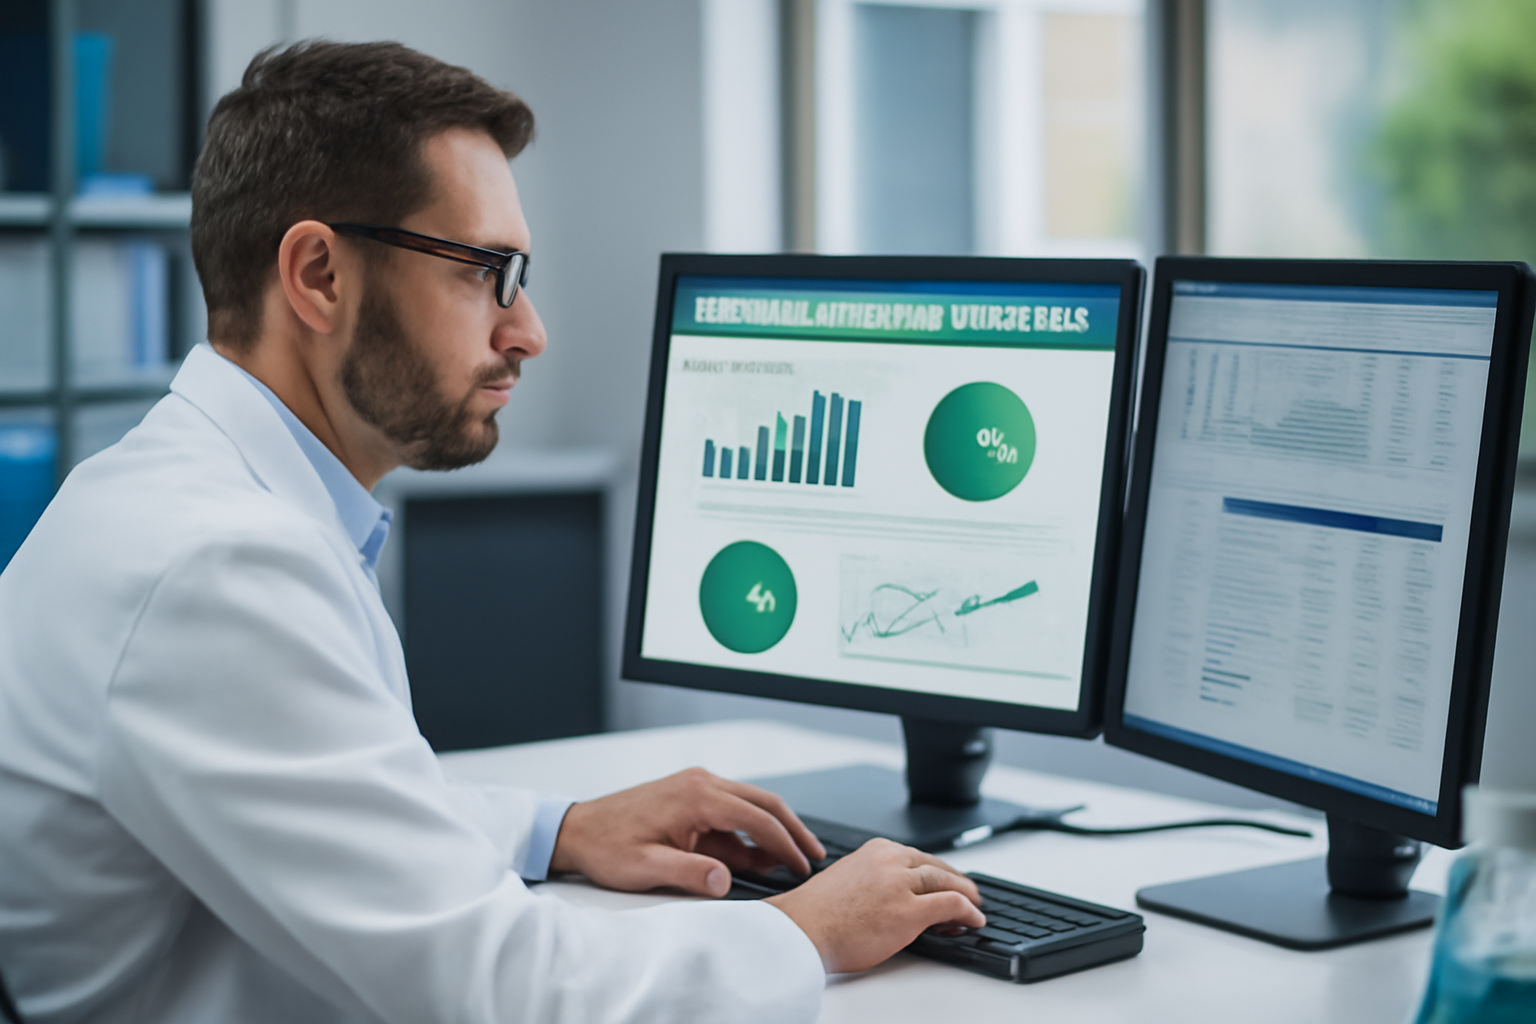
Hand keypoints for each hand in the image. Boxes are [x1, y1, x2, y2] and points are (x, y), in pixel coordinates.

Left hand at [548, 767, 825, 896]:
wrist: (577, 830)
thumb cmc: (606, 846)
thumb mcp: (646, 868)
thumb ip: (689, 872)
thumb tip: (725, 880)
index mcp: (695, 796)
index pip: (757, 818)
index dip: (785, 844)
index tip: (802, 866)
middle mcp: (700, 783)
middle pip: (763, 802)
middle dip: (792, 830)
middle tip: (814, 856)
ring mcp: (696, 786)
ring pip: (750, 804)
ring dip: (773, 830)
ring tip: (793, 859)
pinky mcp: (690, 795)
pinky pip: (731, 811)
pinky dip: (749, 831)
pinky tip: (757, 858)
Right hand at [766, 838, 984, 973]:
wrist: (801, 930)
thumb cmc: (816, 913)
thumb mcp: (849, 878)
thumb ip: (876, 878)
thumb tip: (896, 894)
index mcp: (876, 850)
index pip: (918, 856)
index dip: (937, 872)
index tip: (944, 880)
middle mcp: (891, 860)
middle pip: (937, 867)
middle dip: (956, 881)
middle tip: (968, 893)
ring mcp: (902, 884)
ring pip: (948, 883)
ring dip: (967, 896)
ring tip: (974, 908)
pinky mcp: (910, 911)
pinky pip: (952, 906)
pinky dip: (968, 912)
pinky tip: (974, 919)